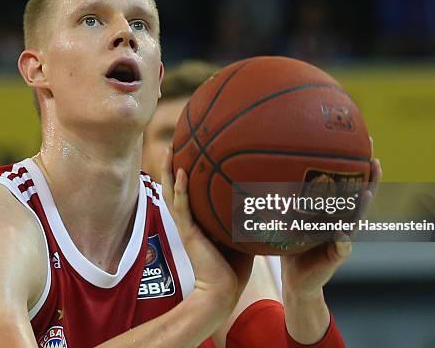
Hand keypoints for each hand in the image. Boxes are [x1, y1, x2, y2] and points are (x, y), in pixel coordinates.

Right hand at [161, 147, 253, 315]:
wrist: (223, 292)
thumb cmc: (233, 267)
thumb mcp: (239, 235)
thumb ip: (243, 217)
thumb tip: (265, 198)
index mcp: (197, 221)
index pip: (187, 192)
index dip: (183, 173)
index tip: (187, 151)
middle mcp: (188, 220)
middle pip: (173, 187)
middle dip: (171, 165)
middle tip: (172, 142)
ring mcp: (186, 226)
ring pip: (172, 193)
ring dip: (169, 171)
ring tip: (169, 149)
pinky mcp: (187, 233)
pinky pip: (182, 207)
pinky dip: (180, 189)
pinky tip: (181, 172)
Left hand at [281, 157, 381, 297]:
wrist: (296, 278)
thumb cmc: (291, 244)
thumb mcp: (287, 216)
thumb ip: (284, 197)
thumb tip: (267, 166)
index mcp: (333, 211)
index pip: (349, 185)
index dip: (358, 166)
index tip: (364, 142)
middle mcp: (342, 222)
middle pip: (361, 198)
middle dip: (370, 180)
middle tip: (375, 160)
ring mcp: (342, 239)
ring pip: (355, 220)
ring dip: (362, 206)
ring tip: (366, 192)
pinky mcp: (335, 257)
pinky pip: (341, 248)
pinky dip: (342, 241)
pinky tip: (343, 234)